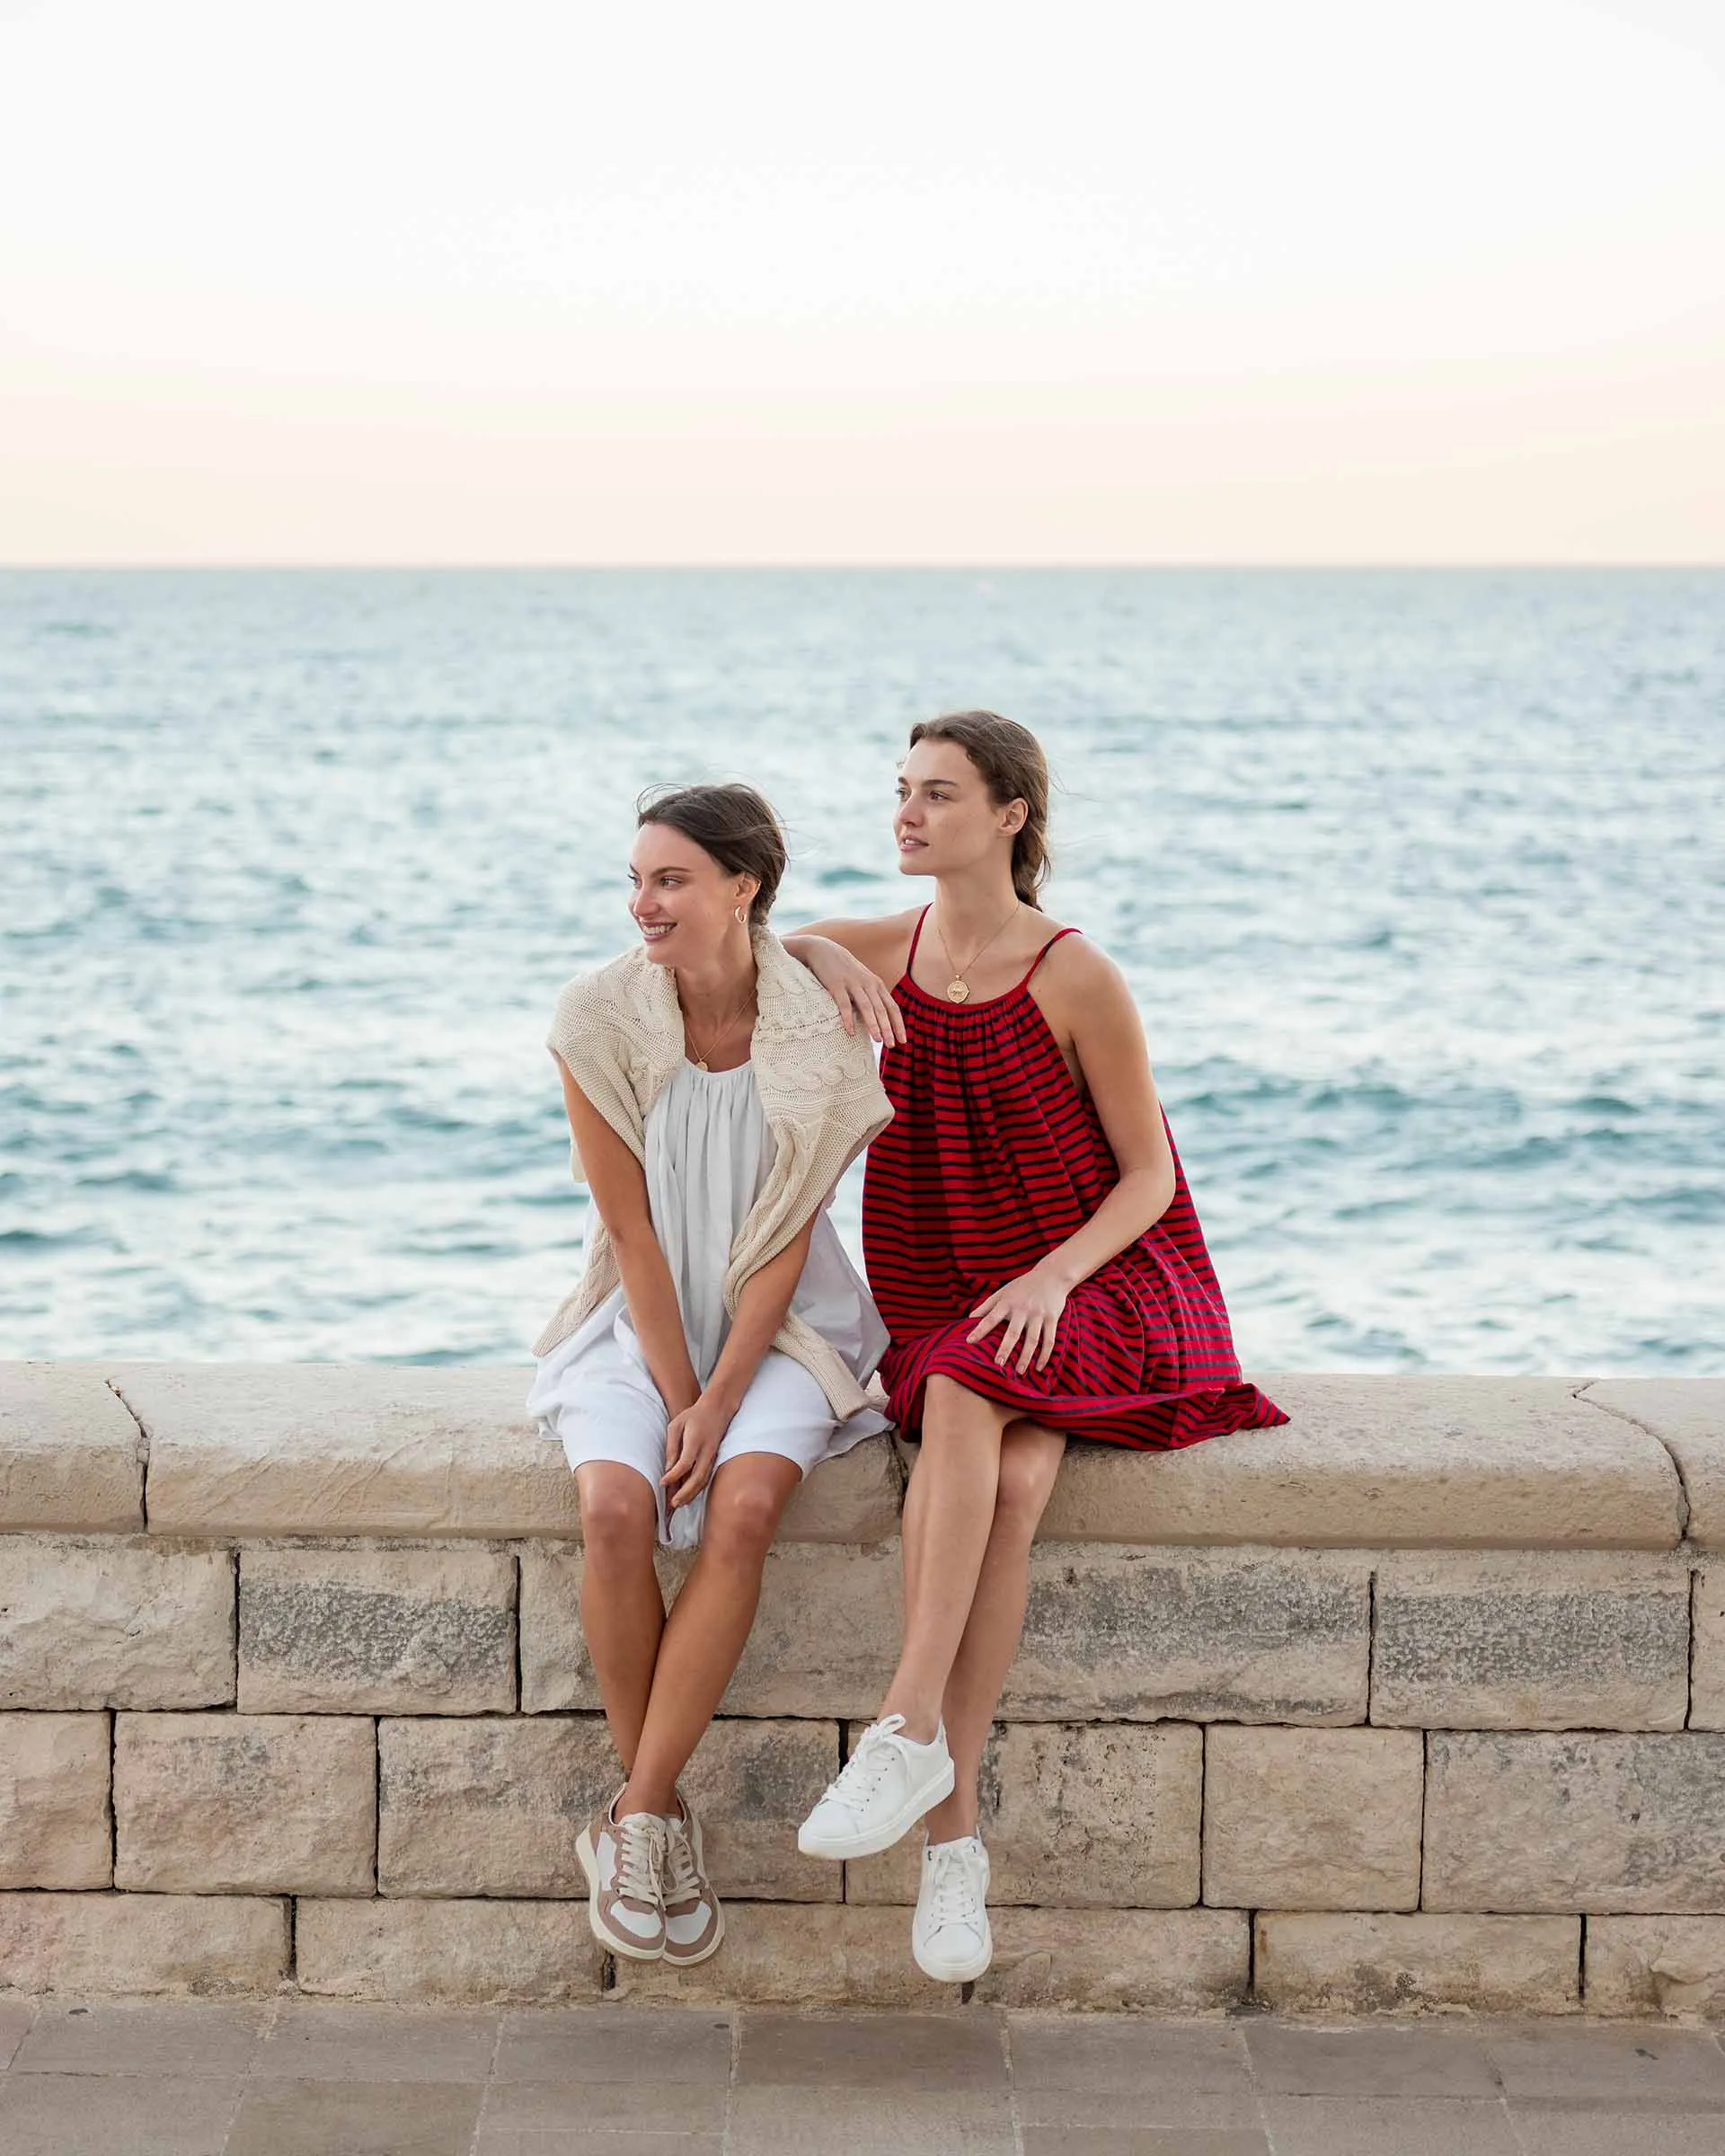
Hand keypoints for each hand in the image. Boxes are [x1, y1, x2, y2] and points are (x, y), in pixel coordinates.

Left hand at [662, 1395, 731, 1509]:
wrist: (718, 1409)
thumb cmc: (693, 1416)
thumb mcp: (676, 1425)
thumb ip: (672, 1446)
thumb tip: (668, 1468)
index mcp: (695, 1441)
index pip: (685, 1463)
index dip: (674, 1476)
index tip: (662, 1483)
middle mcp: (707, 1451)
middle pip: (697, 1477)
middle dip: (685, 1493)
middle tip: (672, 1504)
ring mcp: (712, 1456)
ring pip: (703, 1480)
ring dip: (691, 1494)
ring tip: (678, 1504)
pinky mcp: (714, 1459)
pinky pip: (706, 1477)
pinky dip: (697, 1489)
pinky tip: (688, 1495)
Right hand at [796, 936, 906, 1045]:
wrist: (824, 951)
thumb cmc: (845, 970)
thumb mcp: (862, 981)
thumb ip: (871, 996)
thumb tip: (879, 1020)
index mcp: (876, 985)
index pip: (892, 1007)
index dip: (898, 1024)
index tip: (903, 1041)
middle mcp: (868, 984)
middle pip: (882, 1009)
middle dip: (889, 1028)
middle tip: (892, 1045)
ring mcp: (853, 984)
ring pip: (867, 1007)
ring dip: (873, 1024)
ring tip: (878, 1040)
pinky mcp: (837, 985)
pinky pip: (844, 1005)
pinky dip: (848, 1019)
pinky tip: (851, 1032)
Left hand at [966, 1266, 1068, 1374]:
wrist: (1052, 1275)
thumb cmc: (1023, 1285)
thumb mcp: (1003, 1291)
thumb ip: (986, 1305)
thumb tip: (969, 1318)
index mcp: (1007, 1302)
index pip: (991, 1318)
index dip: (980, 1329)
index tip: (969, 1342)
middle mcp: (1022, 1309)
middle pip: (1013, 1332)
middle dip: (1005, 1348)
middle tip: (998, 1364)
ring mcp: (1038, 1315)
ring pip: (1032, 1339)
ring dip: (1026, 1357)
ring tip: (1020, 1372)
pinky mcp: (1052, 1318)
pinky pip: (1049, 1340)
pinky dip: (1045, 1355)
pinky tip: (1039, 1368)